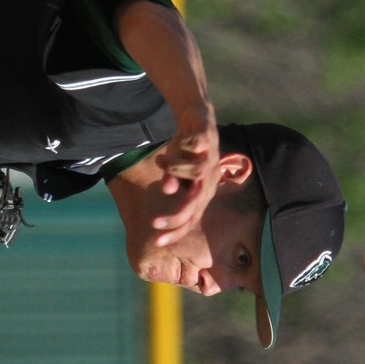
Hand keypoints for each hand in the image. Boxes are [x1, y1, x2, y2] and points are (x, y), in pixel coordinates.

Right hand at [150, 106, 218, 235]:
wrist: (199, 120)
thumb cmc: (187, 153)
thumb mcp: (176, 170)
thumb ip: (172, 182)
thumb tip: (167, 190)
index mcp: (203, 191)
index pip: (192, 217)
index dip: (176, 231)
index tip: (157, 242)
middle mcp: (209, 178)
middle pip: (196, 202)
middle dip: (175, 215)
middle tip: (154, 223)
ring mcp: (210, 157)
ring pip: (197, 170)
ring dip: (176, 169)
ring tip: (162, 160)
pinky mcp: (207, 136)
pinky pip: (197, 143)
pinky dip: (185, 145)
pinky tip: (178, 142)